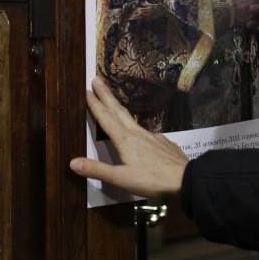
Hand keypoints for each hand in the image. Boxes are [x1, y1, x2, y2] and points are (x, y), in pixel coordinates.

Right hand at [69, 75, 188, 198]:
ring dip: (119, 108)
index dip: (95, 104)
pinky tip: (138, 132)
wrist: (186, 179)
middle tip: (97, 79)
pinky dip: (135, 125)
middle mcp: (137, 133)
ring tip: (113, 102)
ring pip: (131, 118)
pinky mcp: (163, 142)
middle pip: (118, 110)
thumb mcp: (121, 178)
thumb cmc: (151, 180)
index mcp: (125, 140)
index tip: (87, 89)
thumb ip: (97, 170)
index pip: (106, 118)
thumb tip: (72, 162)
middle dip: (106, 95)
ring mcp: (152, 136)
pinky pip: (145, 131)